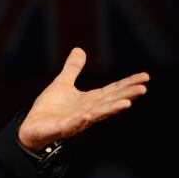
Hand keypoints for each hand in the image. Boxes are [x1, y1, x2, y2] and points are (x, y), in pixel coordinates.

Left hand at [18, 47, 148, 150]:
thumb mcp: (63, 83)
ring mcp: (77, 120)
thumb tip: (79, 49)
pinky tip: (88, 115)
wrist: (33, 125)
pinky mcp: (63, 128)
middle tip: (143, 88)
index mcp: (90, 100)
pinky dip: (82, 120)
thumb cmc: (50, 107)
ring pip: (98, 114)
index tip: (145, 76)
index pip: (113, 90)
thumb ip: (73, 69)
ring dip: (111, 109)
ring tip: (126, 103)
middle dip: (127, 95)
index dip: (128, 83)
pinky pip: (74, 124)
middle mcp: (88, 110)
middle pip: (110, 101)